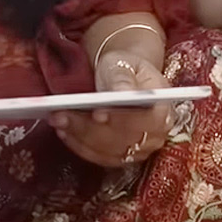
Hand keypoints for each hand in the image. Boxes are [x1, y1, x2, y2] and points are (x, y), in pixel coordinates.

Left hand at [48, 48, 173, 167]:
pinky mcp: (122, 157)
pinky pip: (99, 158)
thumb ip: (122, 78)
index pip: (142, 119)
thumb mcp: (123, 63)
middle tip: (61, 114)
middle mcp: (156, 135)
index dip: (119, 118)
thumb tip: (121, 94)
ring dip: (80, 137)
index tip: (96, 112)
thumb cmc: (124, 68)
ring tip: (58, 120)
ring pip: (107, 150)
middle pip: (122, 138)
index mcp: (163, 108)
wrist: (123, 78)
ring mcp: (140, 150)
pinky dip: (79, 145)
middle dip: (88, 127)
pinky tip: (64, 132)